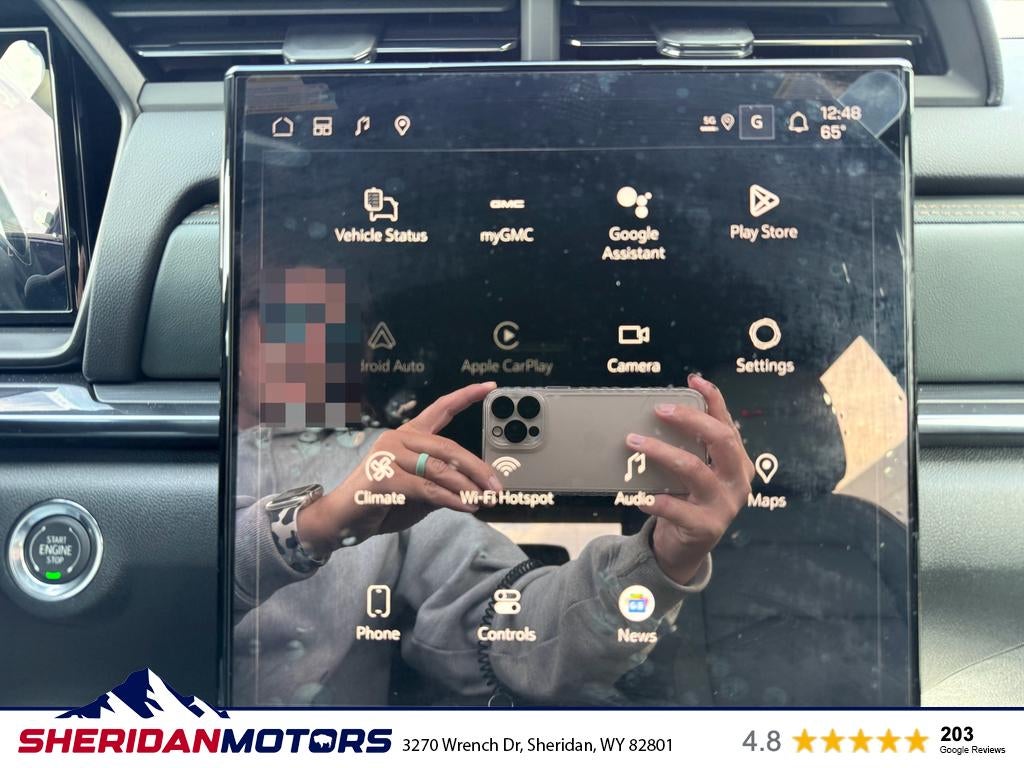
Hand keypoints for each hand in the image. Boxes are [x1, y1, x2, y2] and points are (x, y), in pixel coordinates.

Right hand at [298, 382, 502, 555]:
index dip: (466, 396)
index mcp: (408, 435)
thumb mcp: (420, 491)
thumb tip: (478, 488)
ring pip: (439, 469)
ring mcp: (389, 455)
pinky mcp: (384, 477)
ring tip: (484, 500)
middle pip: (448, 447)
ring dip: (467, 487)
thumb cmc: (383, 502)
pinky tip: (465, 507)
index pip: (440, 409)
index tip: (489, 386)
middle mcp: (398, 438)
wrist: (343, 520)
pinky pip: (427, 488)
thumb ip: (443, 483)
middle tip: (497, 486)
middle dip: (477, 468)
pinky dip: (451, 500)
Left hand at [626, 373, 754, 584]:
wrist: (687, 549)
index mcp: (738, 462)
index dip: (714, 399)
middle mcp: (737, 481)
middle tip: (658, 410)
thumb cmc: (688, 501)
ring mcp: (724, 505)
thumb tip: (661, 410)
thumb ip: (690, 447)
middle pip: (719, 439)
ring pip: (693, 469)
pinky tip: (637, 496)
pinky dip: (653, 499)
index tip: (694, 379)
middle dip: (689, 419)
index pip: (728, 424)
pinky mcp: (706, 527)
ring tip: (634, 442)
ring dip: (659, 452)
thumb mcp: (696, 471)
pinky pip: (675, 508)